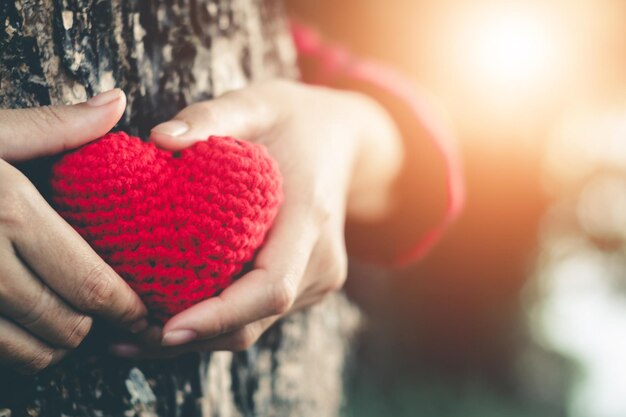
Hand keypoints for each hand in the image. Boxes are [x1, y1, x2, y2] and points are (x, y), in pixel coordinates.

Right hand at [0, 89, 148, 373]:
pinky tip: (25, 329)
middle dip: (97, 324)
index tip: (143, 311)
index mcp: (8, 210)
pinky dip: (19, 353)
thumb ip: (57, 126)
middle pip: (67, 323)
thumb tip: (118, 102)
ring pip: (31, 351)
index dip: (126, 306)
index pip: (90, 281)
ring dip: (59, 343)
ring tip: (68, 320)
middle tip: (108, 313)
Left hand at [111, 80, 401, 357]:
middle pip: (254, 319)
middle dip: (193, 336)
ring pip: (254, 326)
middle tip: (126, 336)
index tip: (167, 330)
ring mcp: (318, 277)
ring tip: (135, 332)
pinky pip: (258, 315)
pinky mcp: (308, 283)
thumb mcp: (260, 102)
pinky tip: (173, 314)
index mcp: (309, 218)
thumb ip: (213, 116)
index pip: (270, 287)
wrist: (342, 140)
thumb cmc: (297, 120)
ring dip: (200, 335)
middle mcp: (320, 261)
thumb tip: (159, 138)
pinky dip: (217, 321)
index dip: (220, 315)